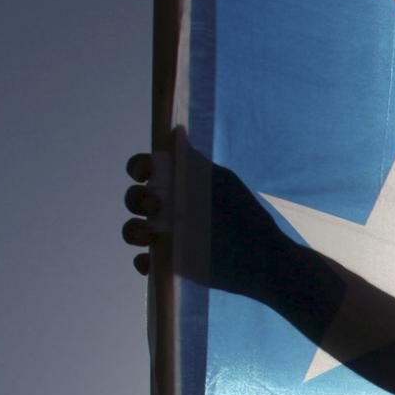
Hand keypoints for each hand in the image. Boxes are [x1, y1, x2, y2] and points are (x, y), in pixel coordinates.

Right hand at [122, 131, 294, 299]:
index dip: (138, 168)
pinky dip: (143, 262)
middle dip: (135, 199)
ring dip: (131, 230)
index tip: (143, 174)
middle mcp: (169, 208)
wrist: (263, 259)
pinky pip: (145, 261)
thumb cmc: (244, 216)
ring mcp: (167, 236)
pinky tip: (152, 260)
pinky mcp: (170, 263)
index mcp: (179, 185)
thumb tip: (176, 132)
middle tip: (155, 206)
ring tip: (148, 235)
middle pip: (134, 199)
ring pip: (132, 230)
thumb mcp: (223, 184)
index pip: (145, 170)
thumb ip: (197, 164)